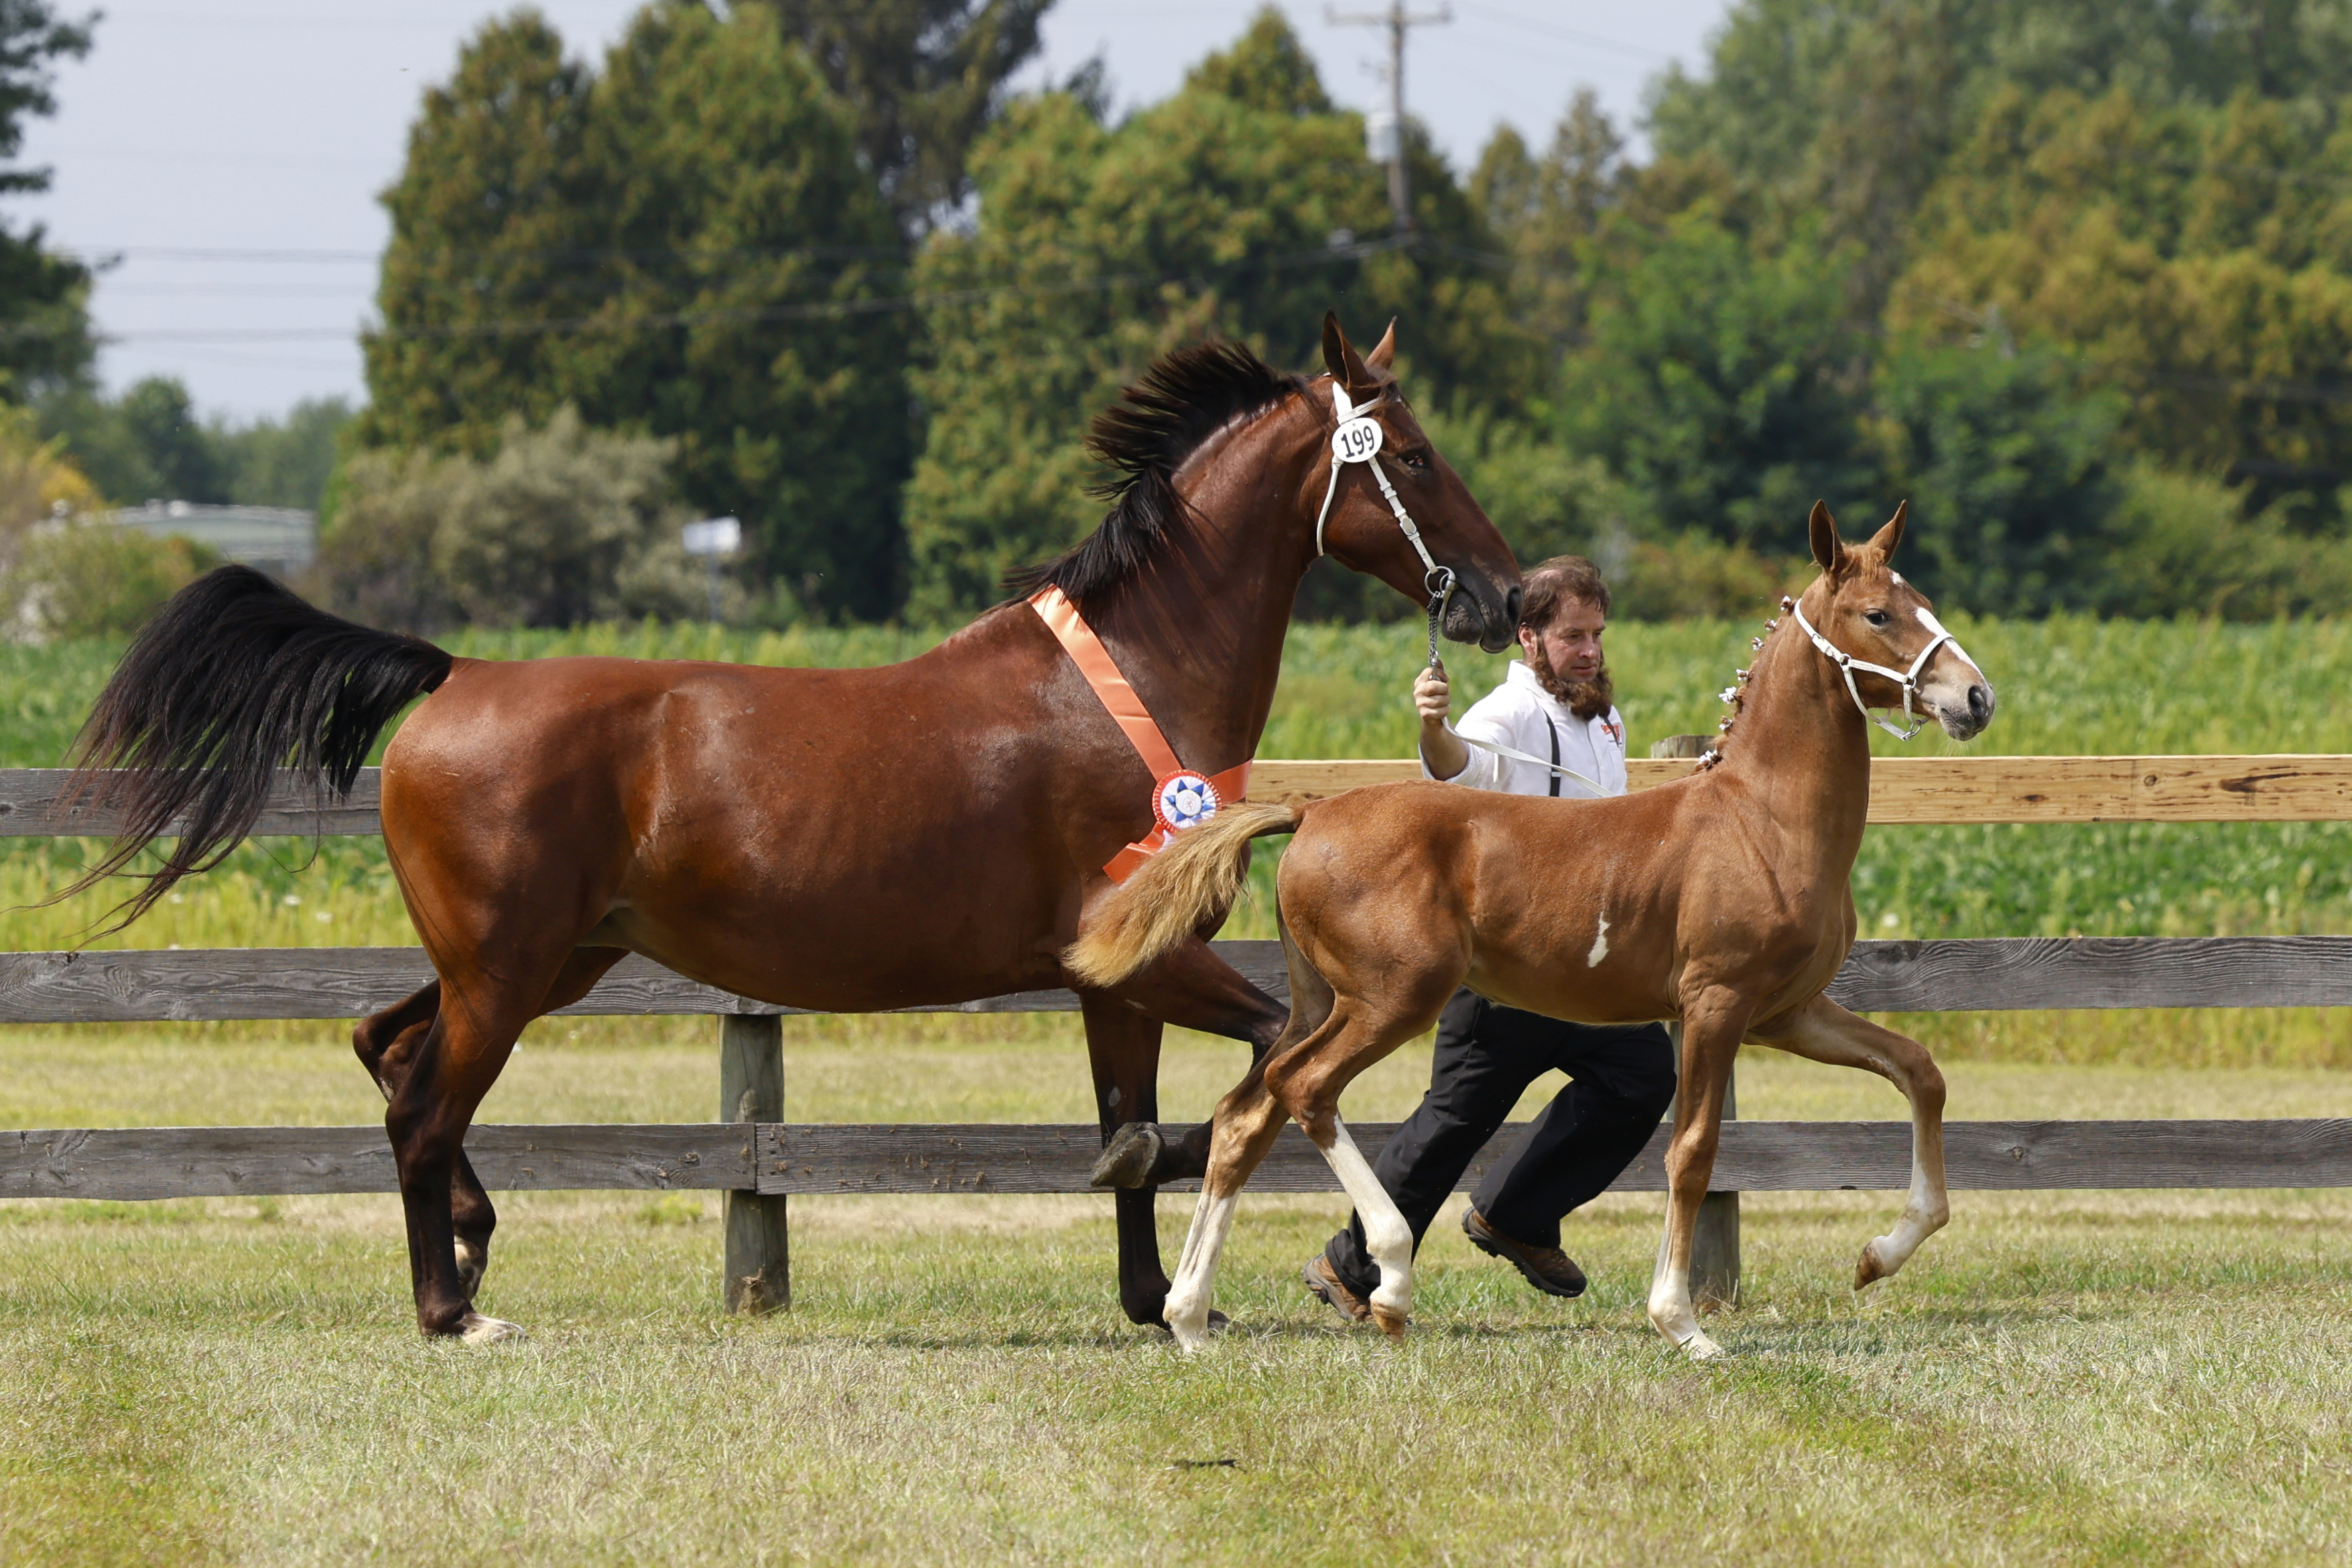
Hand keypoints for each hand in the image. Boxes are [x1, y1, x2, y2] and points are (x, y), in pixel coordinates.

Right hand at [1414, 664, 1468, 780]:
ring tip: (1443, 703)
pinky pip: (1442, 710)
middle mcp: (1417, 691)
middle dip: (1445, 690)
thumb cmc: (1435, 697)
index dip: (1441, 674)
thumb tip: (1438, 659)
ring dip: (1446, 702)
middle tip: (1445, 693)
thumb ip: (1438, 672)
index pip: (1430, 671)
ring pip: (1442, 699)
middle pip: (1435, 685)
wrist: (1432, 718)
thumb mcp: (1437, 683)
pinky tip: (1441, 712)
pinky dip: (1445, 711)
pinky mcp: (1424, 714)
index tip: (1445, 679)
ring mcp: (1420, 703)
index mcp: (1419, 682)